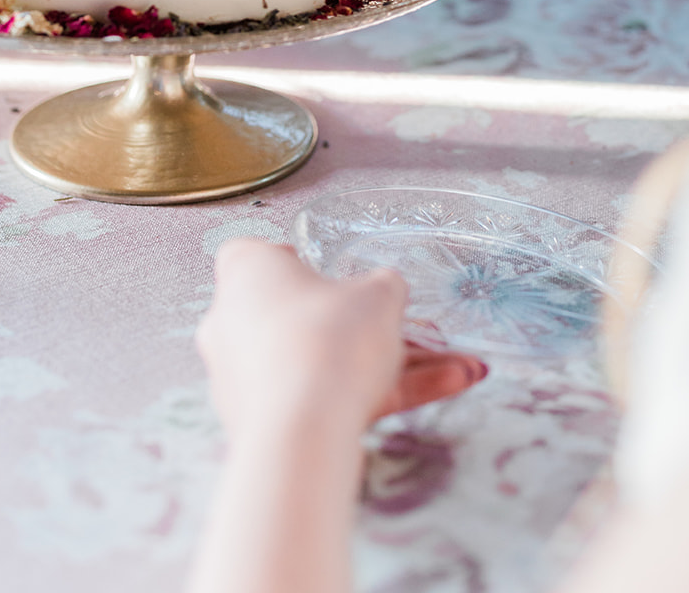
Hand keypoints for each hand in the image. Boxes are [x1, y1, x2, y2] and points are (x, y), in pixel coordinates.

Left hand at [196, 240, 486, 440]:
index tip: (326, 270)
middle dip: (360, 325)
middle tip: (402, 327)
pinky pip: (326, 401)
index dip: (291, 259)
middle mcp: (234, 325)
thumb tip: (386, 292)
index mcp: (247, 275)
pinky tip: (443, 389)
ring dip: (389, 366)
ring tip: (454, 366)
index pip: (255, 254)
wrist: (303, 435)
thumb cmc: (326, 344)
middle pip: (301, 316)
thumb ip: (384, 287)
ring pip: (324, 364)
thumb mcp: (378, 295)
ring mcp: (244, 380)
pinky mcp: (263, 426)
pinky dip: (377, 397)